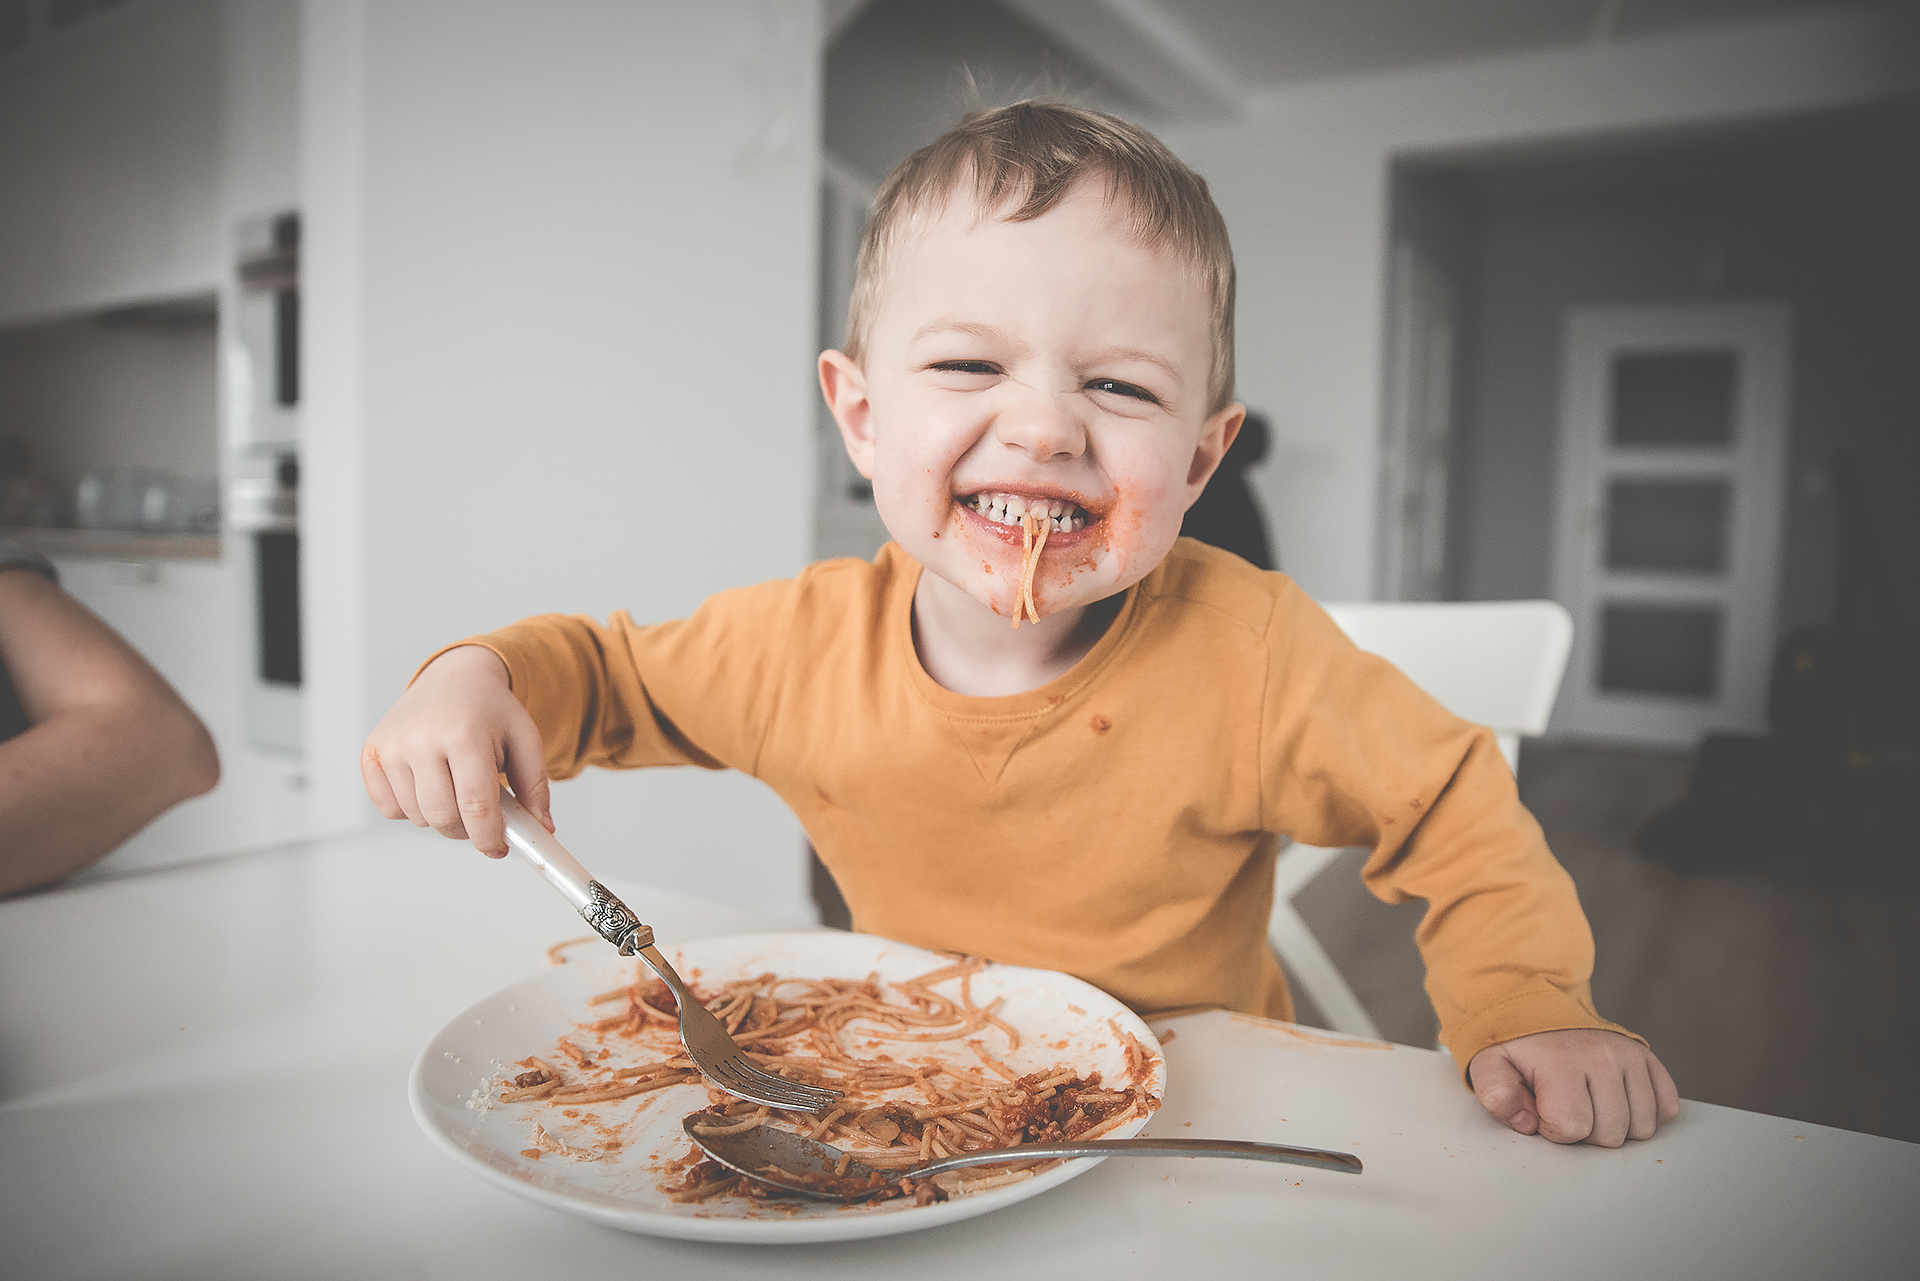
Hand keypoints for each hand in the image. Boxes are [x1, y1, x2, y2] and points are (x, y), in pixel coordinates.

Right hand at [360, 645, 550, 856]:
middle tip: (479, 816)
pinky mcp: (371, 752)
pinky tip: (428, 783)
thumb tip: (541, 829)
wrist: (454, 678)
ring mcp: (391, 746)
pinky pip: (389, 809)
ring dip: (440, 816)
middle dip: (466, 830)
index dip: (489, 837)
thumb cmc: (489, 710)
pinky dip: (410, 808)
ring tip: (455, 786)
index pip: (475, 805)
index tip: (497, 848)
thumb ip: (535, 786)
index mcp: (465, 733)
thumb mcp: (525, 739)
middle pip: (443, 817)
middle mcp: (422, 738)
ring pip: (417, 817)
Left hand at [1468, 1029, 1679, 1147]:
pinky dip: (1645, 1113)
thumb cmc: (1518, 1048)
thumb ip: (1496, 1094)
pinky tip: (1616, 1100)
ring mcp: (1630, 1056)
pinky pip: (1666, 1108)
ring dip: (1616, 1126)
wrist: (1539, 1012)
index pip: (1572, 1126)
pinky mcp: (1650, 1060)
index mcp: (1561, 1060)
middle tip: (1567, 1106)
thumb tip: (1526, 1122)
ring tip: (1589, 1103)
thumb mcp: (1490, 1066)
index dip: (1554, 1129)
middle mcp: (1602, 1055)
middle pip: (1610, 1134)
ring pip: (1642, 1128)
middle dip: (1585, 1132)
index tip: (1543, 1110)